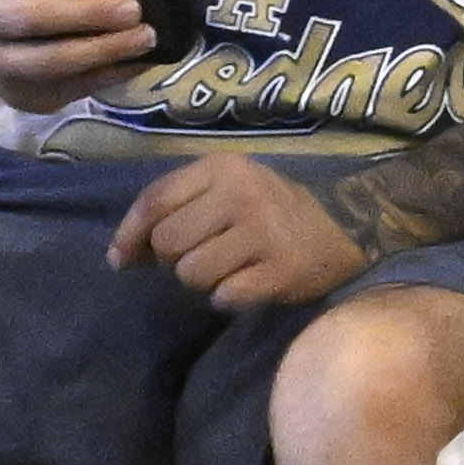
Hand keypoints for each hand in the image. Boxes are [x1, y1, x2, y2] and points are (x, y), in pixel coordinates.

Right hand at [0, 0, 161, 103]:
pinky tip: (138, 61)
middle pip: (31, 16)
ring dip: (102, 49)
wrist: (8, 37)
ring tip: (145, 36)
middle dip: (87, 13)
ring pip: (48, 59)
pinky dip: (105, 75)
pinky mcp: (17, 93)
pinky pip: (65, 87)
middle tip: (134, 8)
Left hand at [108, 145, 364, 307]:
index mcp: (224, 167)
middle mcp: (243, 193)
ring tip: (229, 268)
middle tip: (202, 254)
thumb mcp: (223, 191)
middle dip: (173, 258)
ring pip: (191, 273)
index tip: (121, 259)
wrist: (344, 228)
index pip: (154, 201)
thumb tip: (119, 255)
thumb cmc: (268, 211)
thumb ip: (173, 210)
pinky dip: (229, 296)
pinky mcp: (281, 269)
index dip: (129, 234)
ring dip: (202, 280)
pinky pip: (224, 296)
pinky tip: (248, 283)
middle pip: (167, 241)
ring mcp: (265, 231)